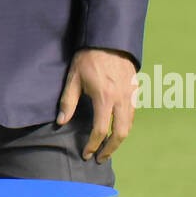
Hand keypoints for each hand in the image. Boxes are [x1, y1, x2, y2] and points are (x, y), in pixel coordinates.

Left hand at [56, 48, 137, 162]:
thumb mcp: (74, 77)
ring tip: (108, 147)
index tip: (86, 153)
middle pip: (120, 133)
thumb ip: (68, 101)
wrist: (109, 39)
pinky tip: (116, 129)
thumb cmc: (89, 56)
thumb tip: (61, 122)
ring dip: (119, 139)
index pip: (100, 130)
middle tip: (100, 157)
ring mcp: (131, 95)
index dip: (93, 144)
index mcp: (104, 96)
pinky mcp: (135, 90)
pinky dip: (125, 126)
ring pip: (129, 125)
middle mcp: (121, 99)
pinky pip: (132, 114)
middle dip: (110, 148)